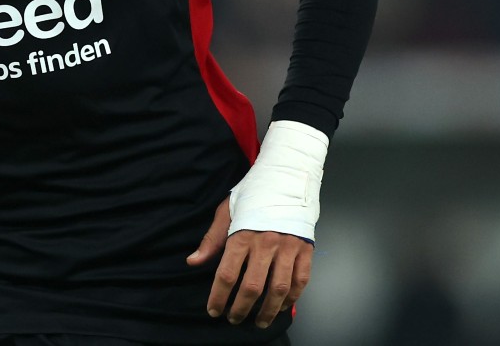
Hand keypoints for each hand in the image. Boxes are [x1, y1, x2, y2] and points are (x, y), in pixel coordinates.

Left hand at [186, 197, 312, 327]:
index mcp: (242, 234)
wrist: (286, 178)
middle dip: (241, 308)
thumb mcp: (226, 211)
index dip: (219, 296)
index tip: (213, 310)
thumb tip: (193, 261)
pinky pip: (300, 281)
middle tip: (233, 319)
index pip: (227, 273)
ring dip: (268, 310)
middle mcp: (265, 243)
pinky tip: (281, 307)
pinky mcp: (305, 250)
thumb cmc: (252, 195)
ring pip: (279, 289)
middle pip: (252, 286)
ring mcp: (288, 247)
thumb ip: (211, 239)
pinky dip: (292, 299)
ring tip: (259, 322)